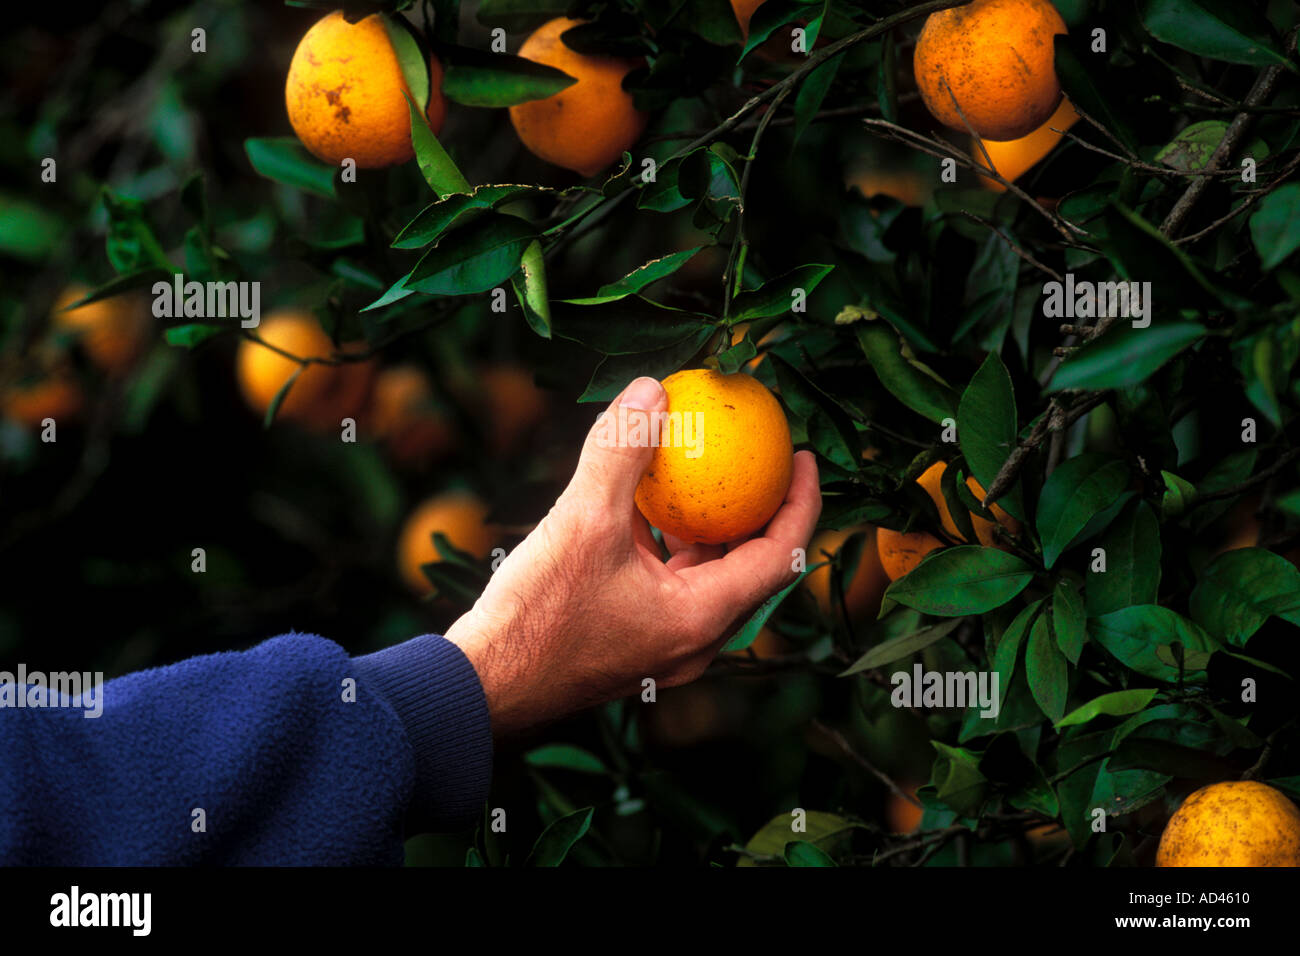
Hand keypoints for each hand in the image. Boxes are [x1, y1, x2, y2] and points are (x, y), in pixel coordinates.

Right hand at [444, 376, 821, 736]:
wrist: (480, 689)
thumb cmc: (536, 615)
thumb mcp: (582, 521)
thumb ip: (622, 452)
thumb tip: (652, 390)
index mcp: (700, 618)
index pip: (779, 555)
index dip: (801, 502)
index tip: (804, 456)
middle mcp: (692, 640)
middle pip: (747, 568)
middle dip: (756, 512)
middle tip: (758, 459)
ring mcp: (661, 646)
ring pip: (702, 577)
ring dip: (704, 528)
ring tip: (699, 474)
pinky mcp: (630, 643)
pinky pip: (666, 586)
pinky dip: (663, 545)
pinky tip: (637, 505)